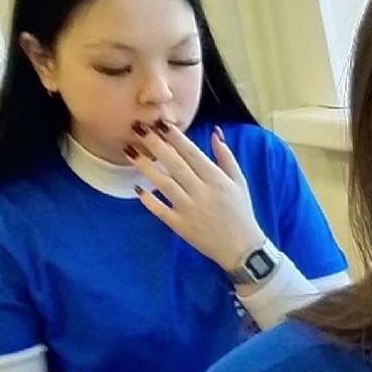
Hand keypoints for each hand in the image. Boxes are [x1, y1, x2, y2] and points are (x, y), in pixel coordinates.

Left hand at [129, 121, 261, 271]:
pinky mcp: (181, 226)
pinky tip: (136, 188)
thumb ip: (226, 157)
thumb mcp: (240, 182)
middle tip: (138, 128)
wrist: (242, 249)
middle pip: (175, 165)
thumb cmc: (240, 212)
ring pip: (164, 184)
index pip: (192, 153)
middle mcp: (202, 192)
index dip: (175, 137)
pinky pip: (160, 210)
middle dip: (155, 145)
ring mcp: (189, 210)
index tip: (159, 122)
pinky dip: (148, 199)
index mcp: (217, 180)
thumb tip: (214, 132)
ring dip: (145, 166)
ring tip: (129, 151)